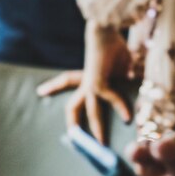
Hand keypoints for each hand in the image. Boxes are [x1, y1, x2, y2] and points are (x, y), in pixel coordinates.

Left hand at [37, 21, 132, 143]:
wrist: (104, 30)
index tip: (40, 92)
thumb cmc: (113, 45)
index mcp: (87, 76)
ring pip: (89, 111)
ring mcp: (90, 85)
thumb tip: (133, 81)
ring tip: (102, 145)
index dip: (55, 87)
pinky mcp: (98, 83)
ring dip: (97, 129)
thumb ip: (125, 76)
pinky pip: (110, 99)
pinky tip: (129, 118)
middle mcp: (86, 83)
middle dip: (72, 121)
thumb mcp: (121, 64)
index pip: (68, 81)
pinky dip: (121, 107)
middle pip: (73, 105)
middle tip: (70, 138)